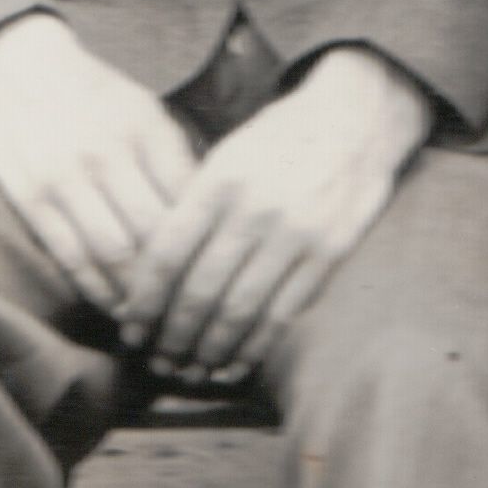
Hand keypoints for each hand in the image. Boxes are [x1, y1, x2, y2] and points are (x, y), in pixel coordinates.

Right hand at [0, 12, 196, 316]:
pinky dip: (99, 290)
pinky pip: (71, 257)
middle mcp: (106, 154)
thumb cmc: (99, 99)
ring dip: (141, 295)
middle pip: (153, 233)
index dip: (209, 245)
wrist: (20, 74)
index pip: (187, 201)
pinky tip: (120, 308)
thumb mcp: (149, 114)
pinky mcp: (33, 201)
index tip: (226, 276)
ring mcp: (65, 179)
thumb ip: (178, 162)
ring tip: (165, 320)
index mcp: (145, 130)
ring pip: (113, 254)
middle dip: (180, 280)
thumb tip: (218, 218)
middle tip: (202, 311)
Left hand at [115, 45, 431, 379]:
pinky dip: (255, 346)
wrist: (357, 116)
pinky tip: (235, 364)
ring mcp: (296, 233)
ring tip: (191, 370)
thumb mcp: (228, 154)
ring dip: (210, 349)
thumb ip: (193, 205)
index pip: (167, 254)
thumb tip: (153, 271)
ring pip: (241, 310)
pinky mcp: (330, 253)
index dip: (144, 300)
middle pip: (200, 291)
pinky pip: (284, 313)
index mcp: (220, 181)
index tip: (130, 330)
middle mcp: (256, 209)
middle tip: (158, 361)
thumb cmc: (281, 137)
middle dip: (173, 335)